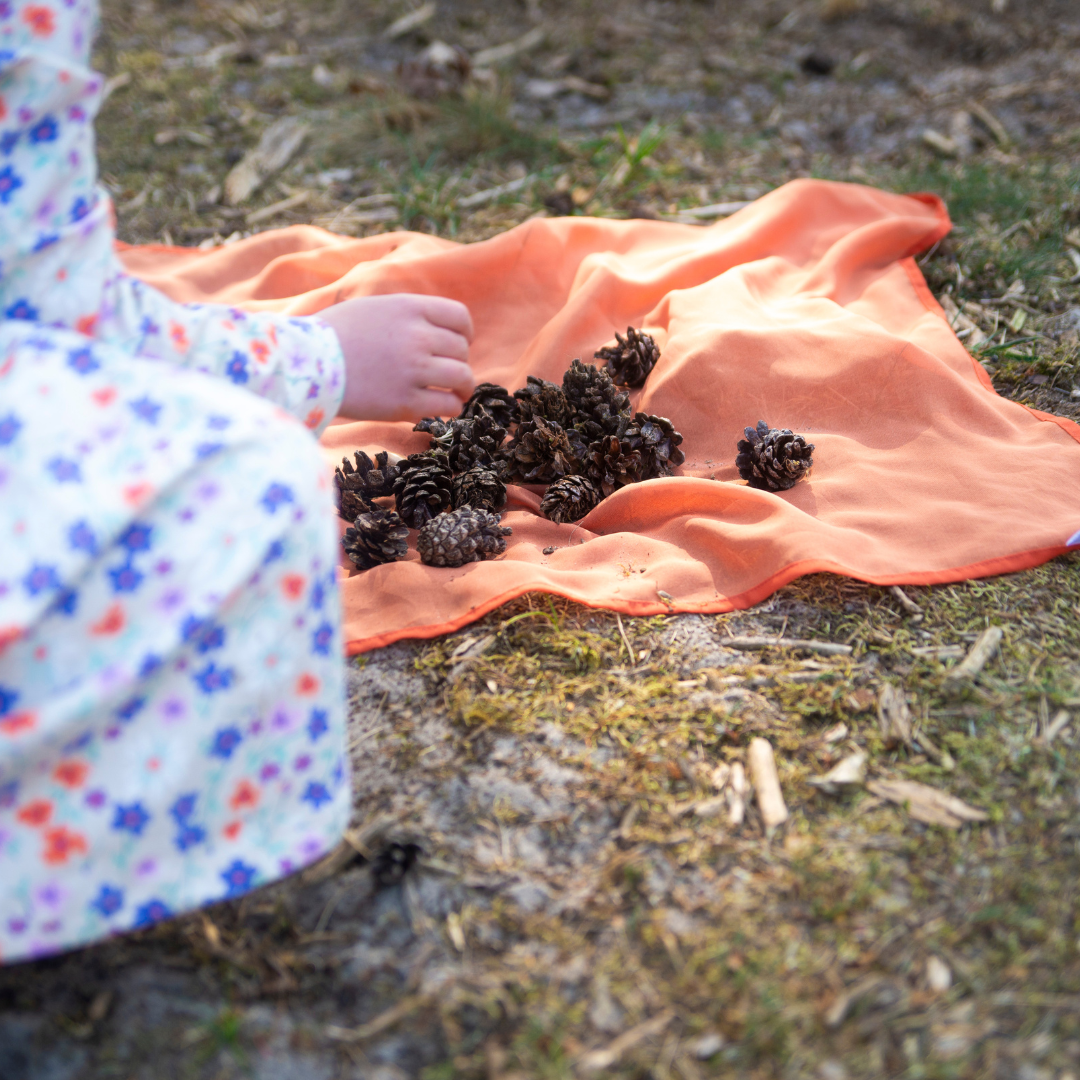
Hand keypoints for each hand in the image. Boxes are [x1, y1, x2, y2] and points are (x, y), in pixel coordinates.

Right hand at [319, 294, 474, 421]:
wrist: (306, 363)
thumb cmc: (334, 336)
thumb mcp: (373, 308)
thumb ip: (406, 315)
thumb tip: (435, 331)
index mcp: (409, 309)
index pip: (459, 317)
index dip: (464, 333)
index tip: (459, 344)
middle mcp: (417, 337)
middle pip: (461, 350)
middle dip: (459, 362)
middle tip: (448, 373)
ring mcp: (413, 370)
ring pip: (462, 377)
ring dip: (463, 387)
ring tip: (457, 394)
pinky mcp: (406, 402)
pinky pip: (447, 405)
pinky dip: (451, 407)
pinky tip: (442, 408)